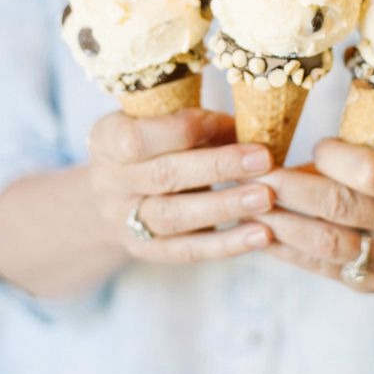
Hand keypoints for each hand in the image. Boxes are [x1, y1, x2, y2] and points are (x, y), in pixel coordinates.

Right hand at [86, 107, 274, 263]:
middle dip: (218, 167)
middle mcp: (109, 182)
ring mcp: (124, 220)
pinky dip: (227, 243)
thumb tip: (253, 124)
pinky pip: (187, 250)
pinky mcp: (146, 250)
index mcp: (107, 139)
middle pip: (164, 176)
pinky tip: (261, 234)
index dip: (186, 129)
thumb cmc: (151, 145)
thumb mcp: (158, 122)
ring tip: (266, 198)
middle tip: (263, 160)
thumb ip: (196, 123)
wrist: (113, 195)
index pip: (140, 137)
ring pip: (175, 217)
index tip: (230, 123)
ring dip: (225, 207)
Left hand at [256, 138, 373, 293]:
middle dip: (288, 188)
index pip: (371, 171)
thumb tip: (280, 156)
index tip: (313, 146)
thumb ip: (350, 160)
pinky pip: (317, 265)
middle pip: (340, 206)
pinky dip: (283, 247)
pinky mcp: (366, 285)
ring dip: (277, 221)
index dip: (334, 156)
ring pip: (324, 241)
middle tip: (251, 173)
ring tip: (244, 203)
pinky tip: (256, 230)